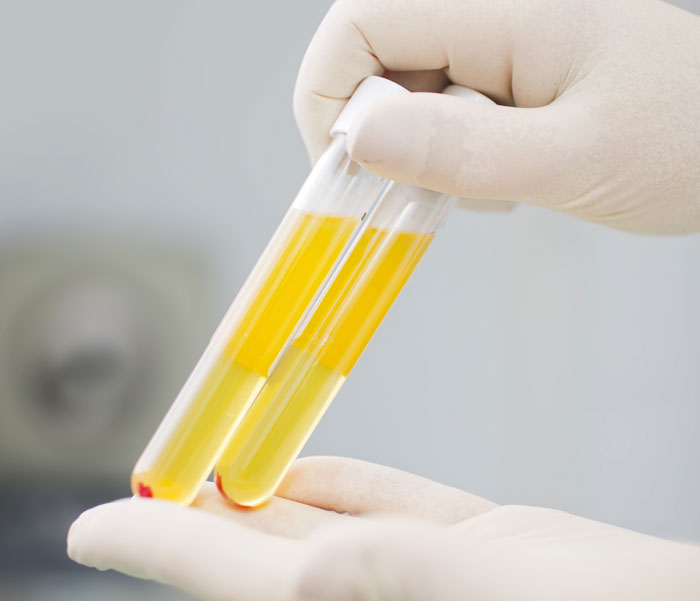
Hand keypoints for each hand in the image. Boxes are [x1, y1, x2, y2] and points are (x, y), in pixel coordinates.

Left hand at [68, 457, 699, 600]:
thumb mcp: (469, 586)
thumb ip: (359, 572)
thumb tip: (252, 561)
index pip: (226, 579)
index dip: (151, 550)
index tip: (88, 529)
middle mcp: (374, 596)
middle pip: (259, 552)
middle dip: (200, 514)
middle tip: (155, 476)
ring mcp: (420, 571)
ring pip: (316, 525)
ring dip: (263, 491)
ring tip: (215, 462)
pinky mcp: (468, 543)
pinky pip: (382, 507)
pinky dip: (338, 481)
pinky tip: (302, 466)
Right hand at [294, 0, 699, 233]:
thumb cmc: (687, 144)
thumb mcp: (576, 157)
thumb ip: (464, 149)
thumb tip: (359, 136)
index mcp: (504, 5)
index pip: (362, 24)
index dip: (330, 99)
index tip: (348, 174)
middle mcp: (490, 11)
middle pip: (374, 58)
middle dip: (379, 137)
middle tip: (428, 194)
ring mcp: (497, 41)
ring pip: (403, 91)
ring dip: (420, 153)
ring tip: (491, 187)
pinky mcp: (503, 74)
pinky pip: (438, 110)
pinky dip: (447, 157)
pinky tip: (500, 177)